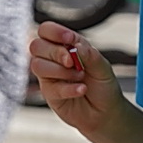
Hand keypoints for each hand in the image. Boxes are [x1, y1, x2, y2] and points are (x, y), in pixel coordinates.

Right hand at [28, 22, 125, 137]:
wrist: (105, 113)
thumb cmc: (103, 86)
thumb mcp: (103, 68)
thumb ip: (90, 55)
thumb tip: (76, 46)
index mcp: (66, 45)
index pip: (46, 30)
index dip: (54, 32)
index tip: (70, 39)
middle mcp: (53, 59)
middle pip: (36, 45)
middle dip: (55, 52)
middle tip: (72, 62)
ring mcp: (49, 76)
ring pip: (37, 65)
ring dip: (60, 71)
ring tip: (80, 78)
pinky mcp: (49, 93)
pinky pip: (49, 87)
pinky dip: (68, 88)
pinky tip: (81, 90)